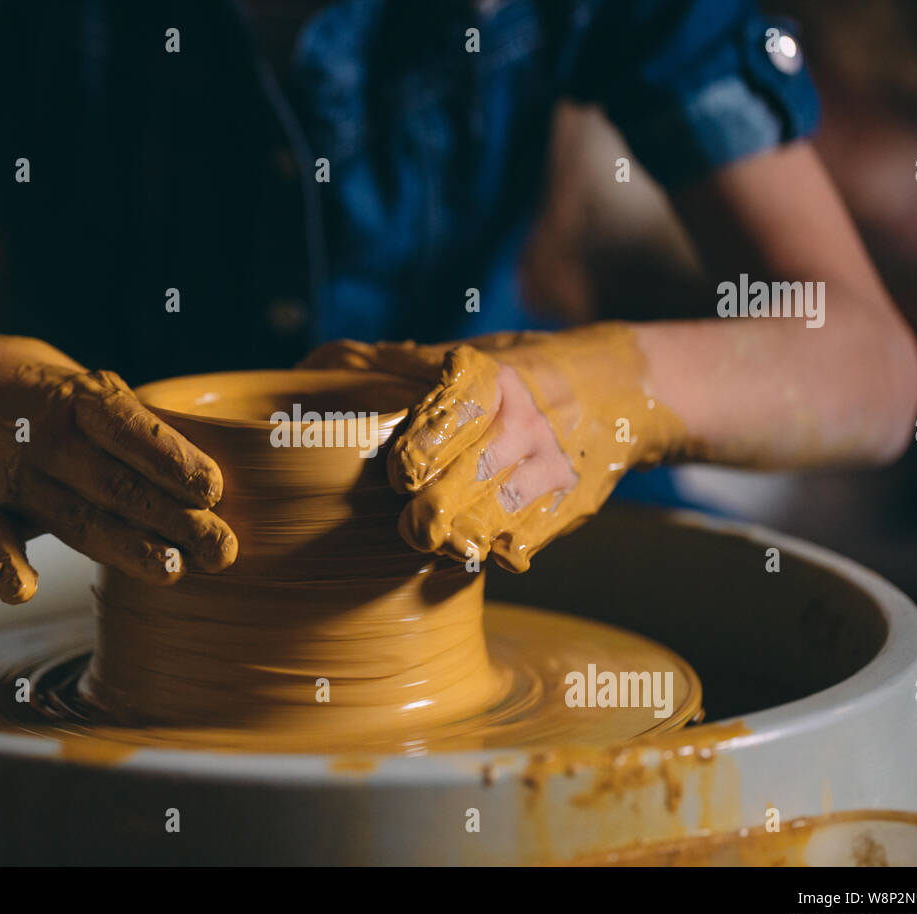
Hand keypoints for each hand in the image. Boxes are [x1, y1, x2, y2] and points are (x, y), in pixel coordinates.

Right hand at [0, 321, 236, 602]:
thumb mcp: (72, 383)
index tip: (215, 489)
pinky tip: (22, 591)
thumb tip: (190, 462)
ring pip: (70, 517)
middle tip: (223, 549)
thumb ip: (124, 425)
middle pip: (116, 483)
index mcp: (73, 399)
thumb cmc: (19, 387)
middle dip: (173, 518)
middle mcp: (40, 436)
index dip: (173, 459)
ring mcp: (1, 474)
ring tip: (171, 571)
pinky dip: (1, 565)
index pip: (130, 429)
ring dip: (121, 546)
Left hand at [300, 323, 686, 570]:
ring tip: (436, 541)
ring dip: (464, 534)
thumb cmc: (498, 379)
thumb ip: (382, 365)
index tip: (401, 471)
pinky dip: (499, 550)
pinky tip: (476, 552)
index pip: (459, 407)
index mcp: (490, 375)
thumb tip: (311, 367)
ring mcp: (550, 461)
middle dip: (438, 503)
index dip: (427, 442)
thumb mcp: (452, 358)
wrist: (606, 392)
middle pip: (477, 470)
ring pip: (503, 509)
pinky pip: (530, 536)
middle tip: (412, 524)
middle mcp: (524, 417)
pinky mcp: (569, 500)